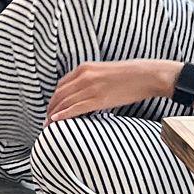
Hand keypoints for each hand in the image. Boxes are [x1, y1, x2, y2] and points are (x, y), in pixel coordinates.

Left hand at [46, 59, 173, 123]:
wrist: (148, 75)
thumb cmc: (130, 74)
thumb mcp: (104, 71)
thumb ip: (91, 79)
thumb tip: (84, 93)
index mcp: (84, 68)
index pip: (61, 85)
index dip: (54, 98)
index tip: (52, 108)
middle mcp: (84, 76)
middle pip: (59, 94)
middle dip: (51, 108)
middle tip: (46, 120)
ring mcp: (91, 87)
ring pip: (65, 102)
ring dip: (54, 114)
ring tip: (48, 125)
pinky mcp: (99, 99)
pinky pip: (76, 108)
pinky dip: (64, 115)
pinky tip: (56, 121)